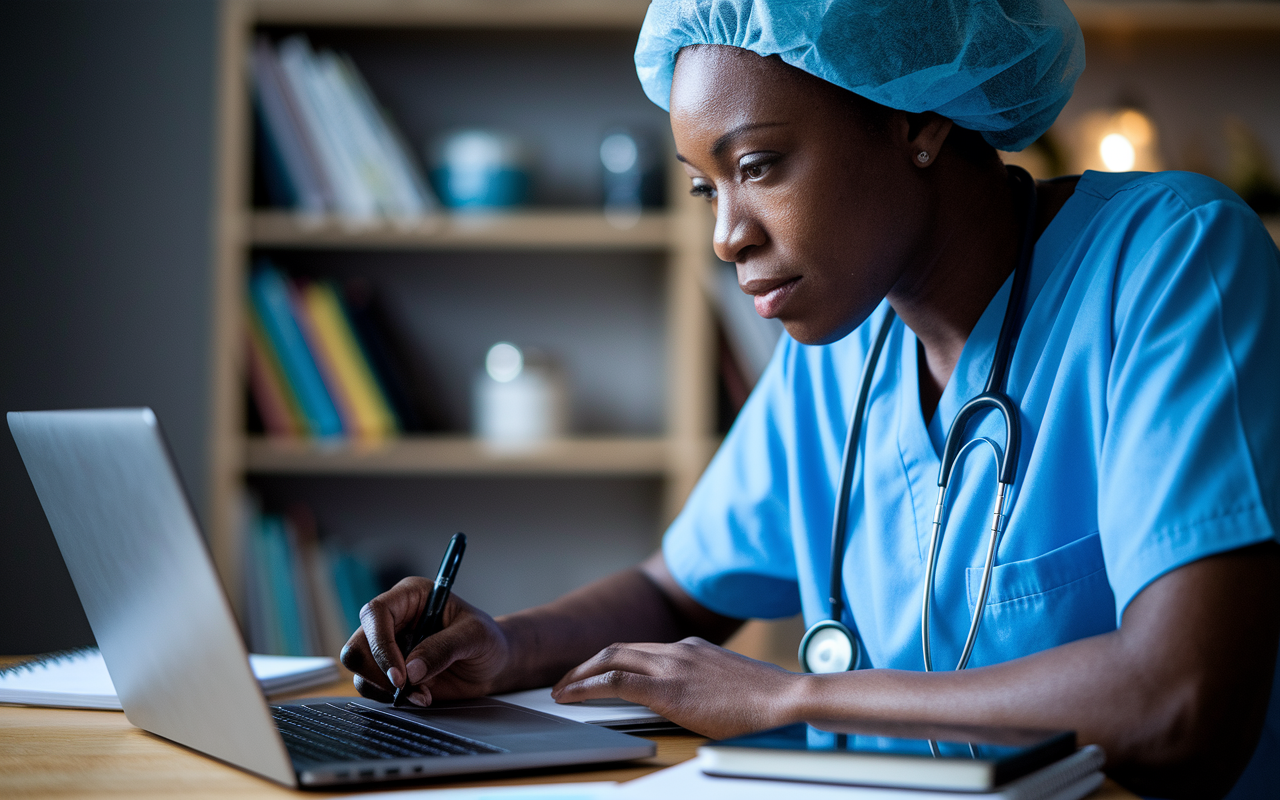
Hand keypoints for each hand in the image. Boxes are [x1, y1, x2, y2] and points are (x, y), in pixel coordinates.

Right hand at [339, 578, 510, 705]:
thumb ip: (444, 648)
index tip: (400, 674)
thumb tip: (411, 671)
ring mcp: (388, 647)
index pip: (376, 613)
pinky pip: (373, 688)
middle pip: (357, 645)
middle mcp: (393, 620)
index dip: (380, 644)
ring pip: (360, 669)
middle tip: (407, 687)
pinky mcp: (389, 672)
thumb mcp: (474, 636)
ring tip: (423, 694)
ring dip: (387, 689)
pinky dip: (393, 699)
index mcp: (410, 597)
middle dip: (377, 672)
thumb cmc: (486, 639)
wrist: (493, 663)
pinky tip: (422, 697)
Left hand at [550, 636, 802, 738]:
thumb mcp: (729, 685)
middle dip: (586, 664)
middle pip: (618, 648)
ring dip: (580, 674)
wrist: (785, 700)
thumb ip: (706, 684)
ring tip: (560, 690)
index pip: (640, 649)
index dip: (610, 660)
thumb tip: (696, 700)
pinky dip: (587, 687)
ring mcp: (673, 665)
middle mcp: (678, 649)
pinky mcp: (669, 688)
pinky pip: (616, 682)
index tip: (594, 673)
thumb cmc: (766, 701)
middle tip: (566, 681)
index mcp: (691, 648)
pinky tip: (571, 697)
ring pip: (611, 658)